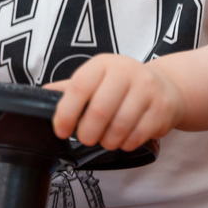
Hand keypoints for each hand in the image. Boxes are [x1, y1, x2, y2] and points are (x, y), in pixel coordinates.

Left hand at [44, 55, 185, 150]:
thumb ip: (71, 89)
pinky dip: (126, 144)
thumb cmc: (122, 86)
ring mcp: (147, 88)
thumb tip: (42, 96)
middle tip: (87, 138)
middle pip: (99, 111)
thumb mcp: (97, 79)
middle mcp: (126, 71)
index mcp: (103, 64)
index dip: (66, 112)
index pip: (79, 87)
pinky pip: (138, 135)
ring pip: (120, 127)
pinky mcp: (162, 107)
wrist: (165, 86)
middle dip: (88, 133)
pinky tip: (125, 138)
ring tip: (107, 139)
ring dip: (108, 141)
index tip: (61, 130)